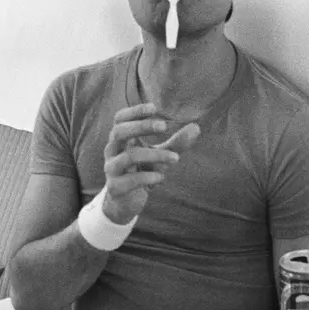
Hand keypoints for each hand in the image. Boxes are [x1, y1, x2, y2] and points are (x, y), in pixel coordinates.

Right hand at [102, 103, 199, 223]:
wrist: (126, 202)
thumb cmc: (142, 171)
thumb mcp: (159, 155)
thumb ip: (176, 143)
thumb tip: (196, 128)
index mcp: (120, 140)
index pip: (120, 119)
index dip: (134, 111)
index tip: (154, 107)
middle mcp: (112, 151)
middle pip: (119, 132)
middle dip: (141, 126)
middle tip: (163, 126)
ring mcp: (112, 169)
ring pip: (129, 157)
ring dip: (155, 155)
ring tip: (176, 159)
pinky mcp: (115, 188)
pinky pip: (131, 180)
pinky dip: (148, 177)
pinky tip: (162, 178)